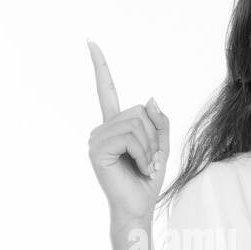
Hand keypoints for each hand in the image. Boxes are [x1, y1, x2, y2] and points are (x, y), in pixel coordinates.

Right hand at [86, 39, 169, 222]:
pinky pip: (130, 138)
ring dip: (149, 147)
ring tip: (143, 165)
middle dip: (152, 136)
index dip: (100, 67)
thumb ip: (158, 122)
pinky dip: (142, 153)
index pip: (107, 90)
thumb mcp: (160, 146)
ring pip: (135, 124)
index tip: (90, 42)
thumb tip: (149, 98)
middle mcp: (102, 129)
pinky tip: (138, 166)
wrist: (138, 206)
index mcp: (115, 126)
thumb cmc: (146, 180)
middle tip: (149, 160)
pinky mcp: (97, 149)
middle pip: (137, 112)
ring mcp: (97, 139)